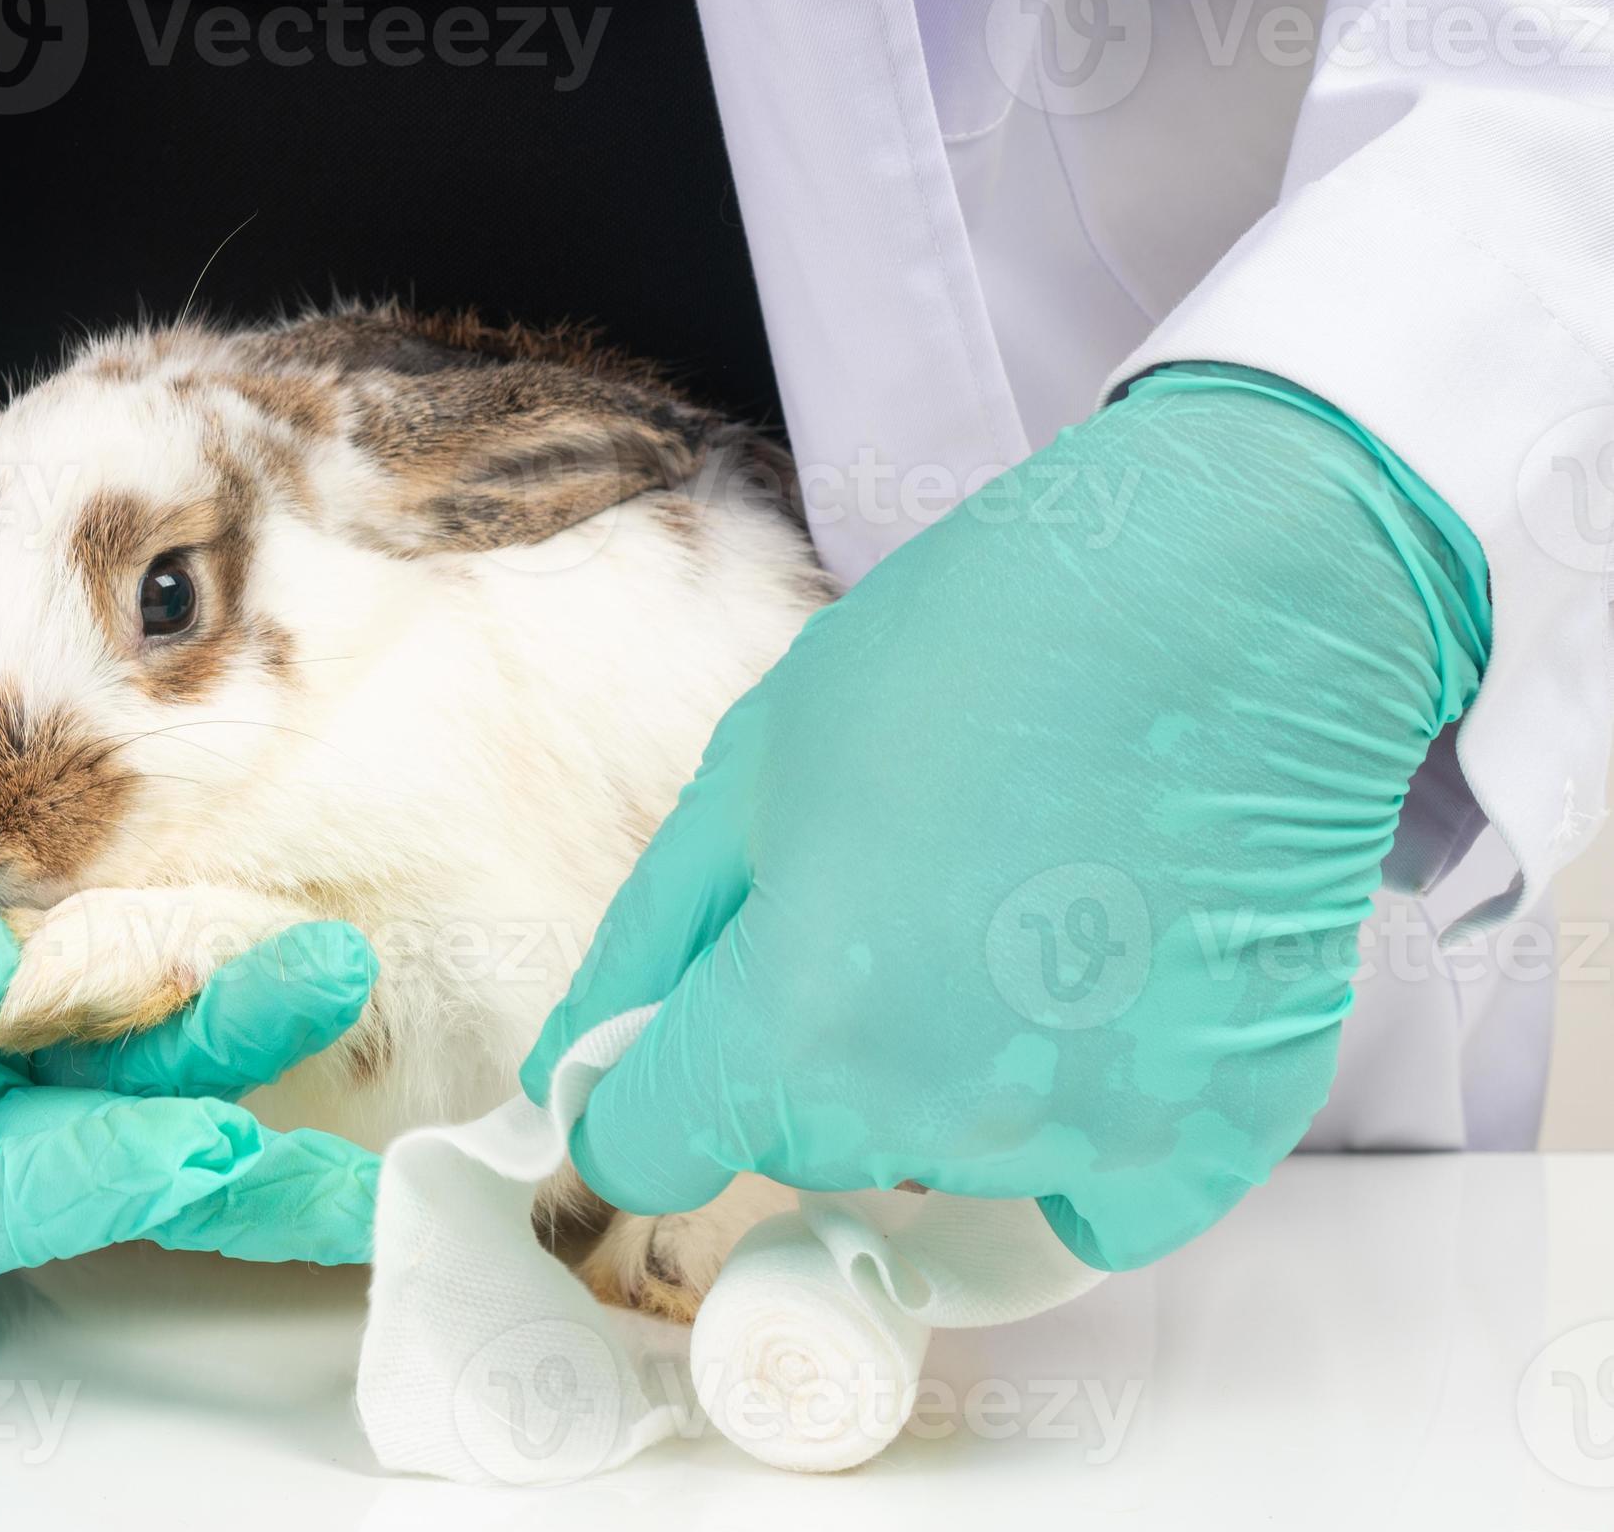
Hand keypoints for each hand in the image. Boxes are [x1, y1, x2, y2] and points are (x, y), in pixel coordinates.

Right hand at [0, 789, 378, 1275]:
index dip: (94, 1184)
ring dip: (219, 1027)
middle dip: (219, 1142)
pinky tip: (259, 940)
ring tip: (332, 973)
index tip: (200, 1148)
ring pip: (106, 1065)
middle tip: (354, 1143)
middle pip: (83, 1154)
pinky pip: (81, 984)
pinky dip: (164, 964)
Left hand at [527, 365, 1489, 1270]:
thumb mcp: (752, 769)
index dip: (642, 1087)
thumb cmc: (972, 656)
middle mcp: (931, 1118)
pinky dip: (1083, 1118)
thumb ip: (651, 942)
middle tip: (890, 889)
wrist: (1228, 602)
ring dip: (944, 1071)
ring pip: (939, 1158)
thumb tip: (567, 1071)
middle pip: (797, 1146)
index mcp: (792, 1028)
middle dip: (802, 1047)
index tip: (681, 1026)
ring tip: (1012, 904)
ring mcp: (1082, 1140)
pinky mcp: (1213, 1140)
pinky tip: (1102, 983)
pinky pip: (1092, 1194)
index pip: (647, 1151)